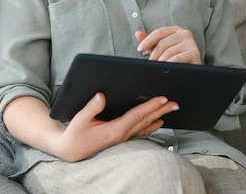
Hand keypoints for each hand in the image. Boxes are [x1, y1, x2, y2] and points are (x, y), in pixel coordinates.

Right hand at [58, 92, 178, 161]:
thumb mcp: (79, 120)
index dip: (151, 106)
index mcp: (114, 130)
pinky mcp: (121, 138)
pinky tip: (158, 122)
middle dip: (161, 110)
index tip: (163, 98)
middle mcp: (122, 135)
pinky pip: (140, 131)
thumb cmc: (74, 134)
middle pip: (146, 120)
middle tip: (175, 103)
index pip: (137, 115)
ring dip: (159, 117)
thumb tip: (101, 95)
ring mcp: (123, 138)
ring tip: (170, 110)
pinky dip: (151, 125)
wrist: (70, 150)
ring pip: (145, 125)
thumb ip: (91, 108)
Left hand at [135, 26, 200, 63]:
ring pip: (169, 52)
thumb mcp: (161, 49)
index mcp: (176, 30)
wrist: (191, 70)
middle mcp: (185, 33)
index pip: (159, 32)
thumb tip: (138, 34)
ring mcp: (191, 42)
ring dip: (160, 61)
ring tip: (157, 67)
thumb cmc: (175, 58)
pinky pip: (177, 58)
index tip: (139, 49)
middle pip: (163, 43)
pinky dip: (169, 64)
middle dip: (154, 55)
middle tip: (150, 63)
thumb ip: (150, 41)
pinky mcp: (194, 53)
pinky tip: (165, 68)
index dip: (147, 40)